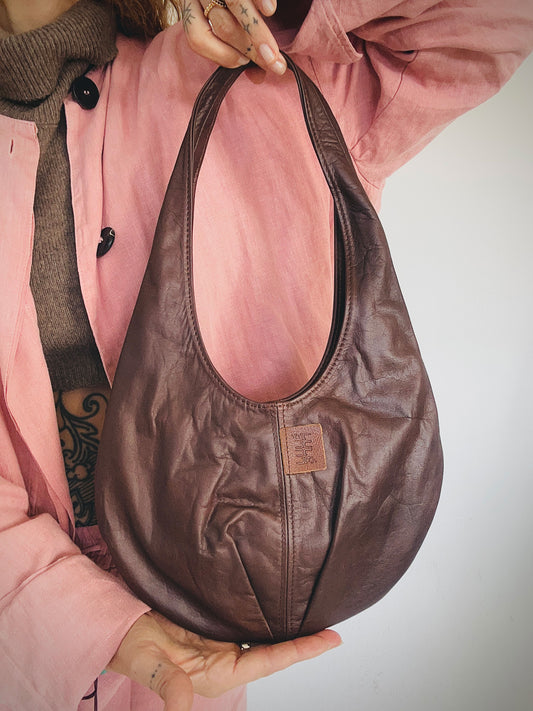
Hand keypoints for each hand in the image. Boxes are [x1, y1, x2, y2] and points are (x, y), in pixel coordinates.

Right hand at [107, 611, 341, 709]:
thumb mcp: (148, 663)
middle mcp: (225, 659)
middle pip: (273, 650)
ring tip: (312, 612)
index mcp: (218, 672)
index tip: (331, 640)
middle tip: (333, 625)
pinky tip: (275, 601)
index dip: (302, 651)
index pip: (269, 661)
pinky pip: (246, 620)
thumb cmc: (132, 647)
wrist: (120, 629)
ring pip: (262, 635)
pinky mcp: (214, 625)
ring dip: (285, 627)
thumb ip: (167, 685)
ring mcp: (221, 642)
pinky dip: (264, 613)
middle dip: (303, 641)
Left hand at [178, 0, 286, 74]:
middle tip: (271, 63)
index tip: (243, 63)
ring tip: (272, 50)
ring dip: (257, 33)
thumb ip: (236, 51)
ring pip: (236, 7)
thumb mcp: (219, 25)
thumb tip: (259, 77)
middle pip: (223, 26)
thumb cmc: (222, 5)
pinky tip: (270, 10)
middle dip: (249, 49)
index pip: (198, 38)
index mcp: (190, 9)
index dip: (221, 55)